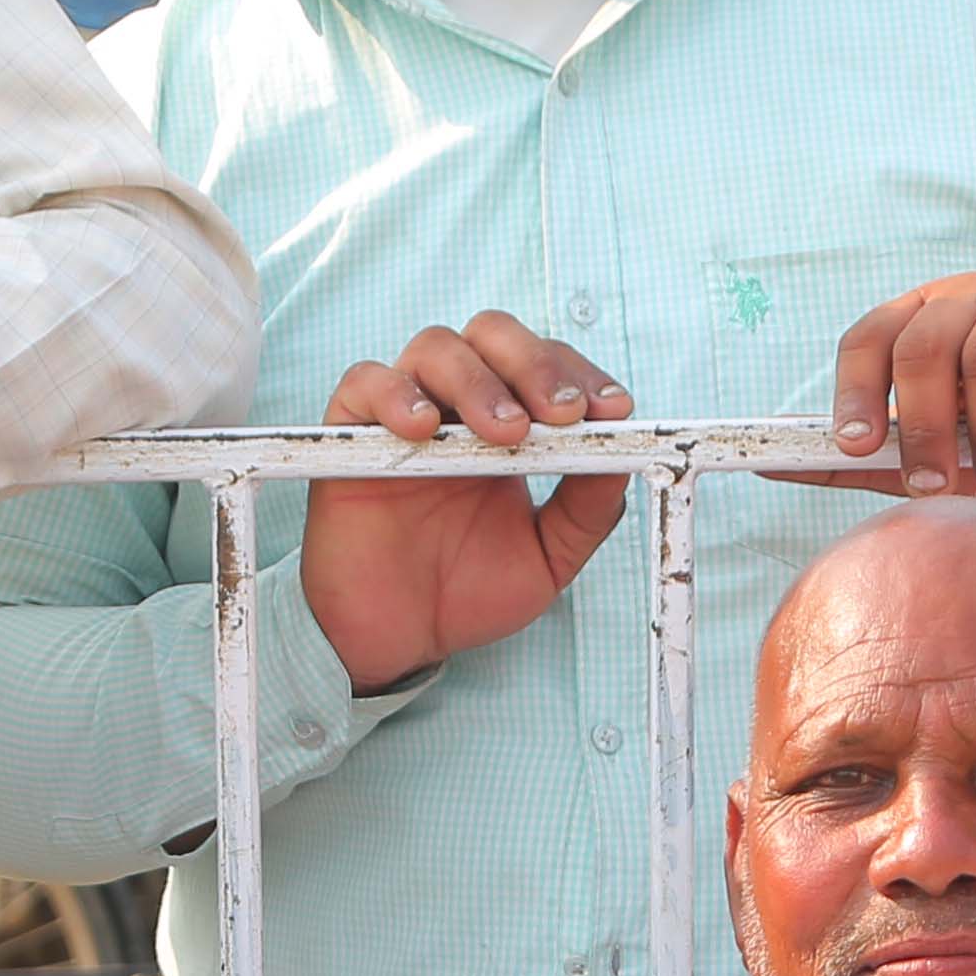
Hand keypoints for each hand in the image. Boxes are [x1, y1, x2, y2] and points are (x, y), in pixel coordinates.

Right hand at [296, 314, 635, 691]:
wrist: (398, 639)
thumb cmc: (467, 593)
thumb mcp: (548, 556)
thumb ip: (587, 508)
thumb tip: (626, 452)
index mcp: (509, 423)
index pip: (545, 365)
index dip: (579, 374)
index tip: (612, 410)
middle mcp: (456, 407)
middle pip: (493, 335)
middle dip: (535, 364)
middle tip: (561, 412)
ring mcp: (402, 415)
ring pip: (436, 348)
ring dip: (478, 380)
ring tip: (505, 432)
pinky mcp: (349, 435)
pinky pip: (364, 383)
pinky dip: (394, 393)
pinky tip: (422, 429)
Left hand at [809, 279, 975, 508]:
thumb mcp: (936, 455)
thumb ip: (864, 459)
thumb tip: (772, 462)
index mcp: (925, 319)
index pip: (871, 335)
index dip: (856, 390)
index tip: (857, 445)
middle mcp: (973, 297)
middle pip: (925, 344)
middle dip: (925, 424)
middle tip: (936, 484)